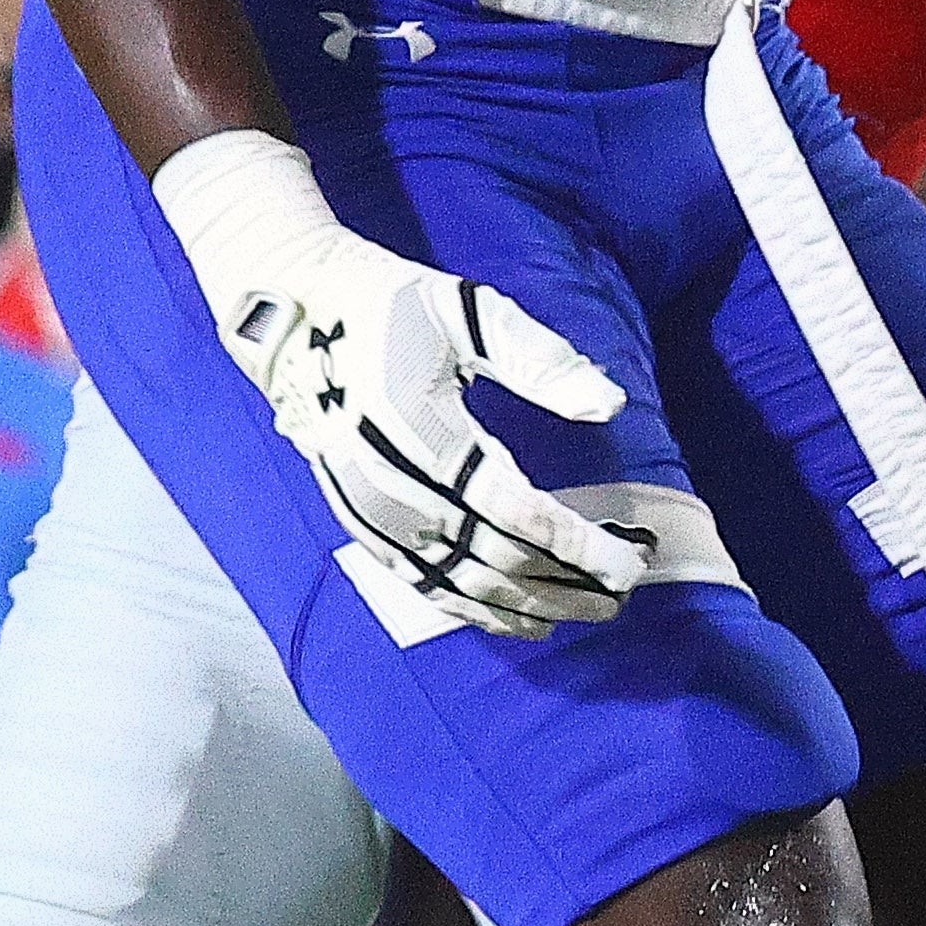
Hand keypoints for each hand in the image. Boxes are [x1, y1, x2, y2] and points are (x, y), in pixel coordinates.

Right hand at [151, 133, 649, 640]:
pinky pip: (426, 585)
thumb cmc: (388, 304)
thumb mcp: (467, 311)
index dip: (580, 544)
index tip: (633, 560)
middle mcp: (389, 482)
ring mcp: (370, 511)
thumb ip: (540, 360)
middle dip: (570, 582)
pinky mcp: (359, 525)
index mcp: (419, 429)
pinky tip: (527, 620)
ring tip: (592, 610)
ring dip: (534, 605)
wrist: (292, 315)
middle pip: (497, 559)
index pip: (517, 511)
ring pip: (465, 584)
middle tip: (626, 591)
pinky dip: (481, 610)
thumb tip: (609, 404)